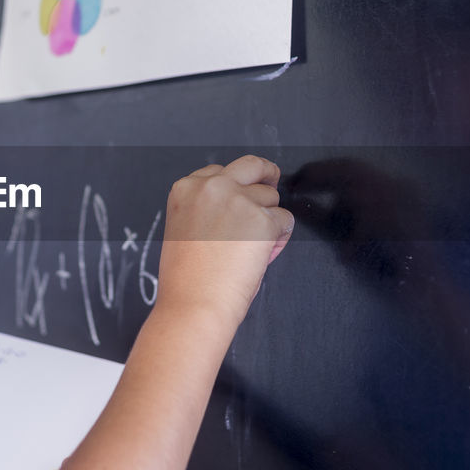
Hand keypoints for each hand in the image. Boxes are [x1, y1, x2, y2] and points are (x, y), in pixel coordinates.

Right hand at [155, 155, 293, 331]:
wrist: (194, 304)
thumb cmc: (186, 279)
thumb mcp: (183, 229)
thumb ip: (206, 209)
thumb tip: (239, 205)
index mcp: (185, 189)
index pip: (219, 170)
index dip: (234, 184)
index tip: (241, 191)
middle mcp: (212, 187)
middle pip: (251, 165)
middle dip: (265, 174)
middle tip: (272, 183)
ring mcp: (238, 200)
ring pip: (271, 196)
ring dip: (269, 218)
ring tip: (253, 246)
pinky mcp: (262, 220)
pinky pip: (285, 220)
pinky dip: (280, 237)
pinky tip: (262, 254)